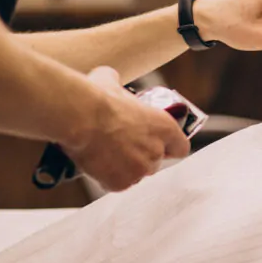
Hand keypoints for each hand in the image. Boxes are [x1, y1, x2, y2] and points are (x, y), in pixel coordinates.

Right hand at [61, 66, 190, 191]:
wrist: (80, 118)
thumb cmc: (98, 99)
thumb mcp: (112, 80)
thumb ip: (119, 84)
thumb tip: (110, 78)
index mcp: (164, 127)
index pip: (181, 147)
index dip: (170, 146)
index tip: (160, 144)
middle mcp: (156, 151)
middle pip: (155, 162)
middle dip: (141, 156)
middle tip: (123, 146)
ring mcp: (139, 170)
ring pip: (135, 174)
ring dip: (125, 168)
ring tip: (106, 154)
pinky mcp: (120, 183)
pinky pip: (117, 184)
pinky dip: (108, 177)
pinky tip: (97, 163)